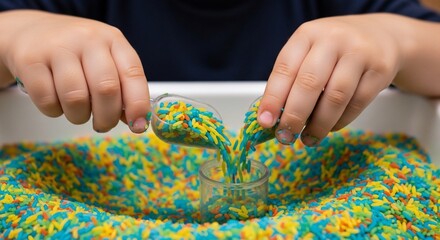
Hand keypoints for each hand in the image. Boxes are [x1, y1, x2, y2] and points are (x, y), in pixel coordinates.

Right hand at [0, 10, 149, 132]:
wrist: (32, 32)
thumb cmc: (77, 54)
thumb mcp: (106, 61)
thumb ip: (122, 88)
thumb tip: (135, 121)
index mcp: (113, 40)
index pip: (133, 74)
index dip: (138, 104)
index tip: (138, 126)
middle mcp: (88, 39)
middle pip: (106, 89)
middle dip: (107, 117)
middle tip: (103, 125)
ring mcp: (57, 47)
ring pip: (76, 98)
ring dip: (79, 116)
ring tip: (78, 112)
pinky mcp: (30, 60)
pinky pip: (48, 100)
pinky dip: (55, 111)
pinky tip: (56, 102)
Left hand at [258, 14, 404, 145]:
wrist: (381, 35)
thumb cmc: (334, 50)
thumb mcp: (309, 52)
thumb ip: (292, 78)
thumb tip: (273, 117)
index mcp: (307, 34)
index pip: (285, 69)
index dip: (273, 98)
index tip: (265, 122)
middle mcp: (332, 39)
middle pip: (309, 83)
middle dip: (294, 115)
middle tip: (285, 136)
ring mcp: (359, 52)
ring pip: (335, 97)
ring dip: (318, 124)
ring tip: (308, 139)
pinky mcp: (380, 69)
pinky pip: (357, 103)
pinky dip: (340, 121)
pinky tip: (330, 128)